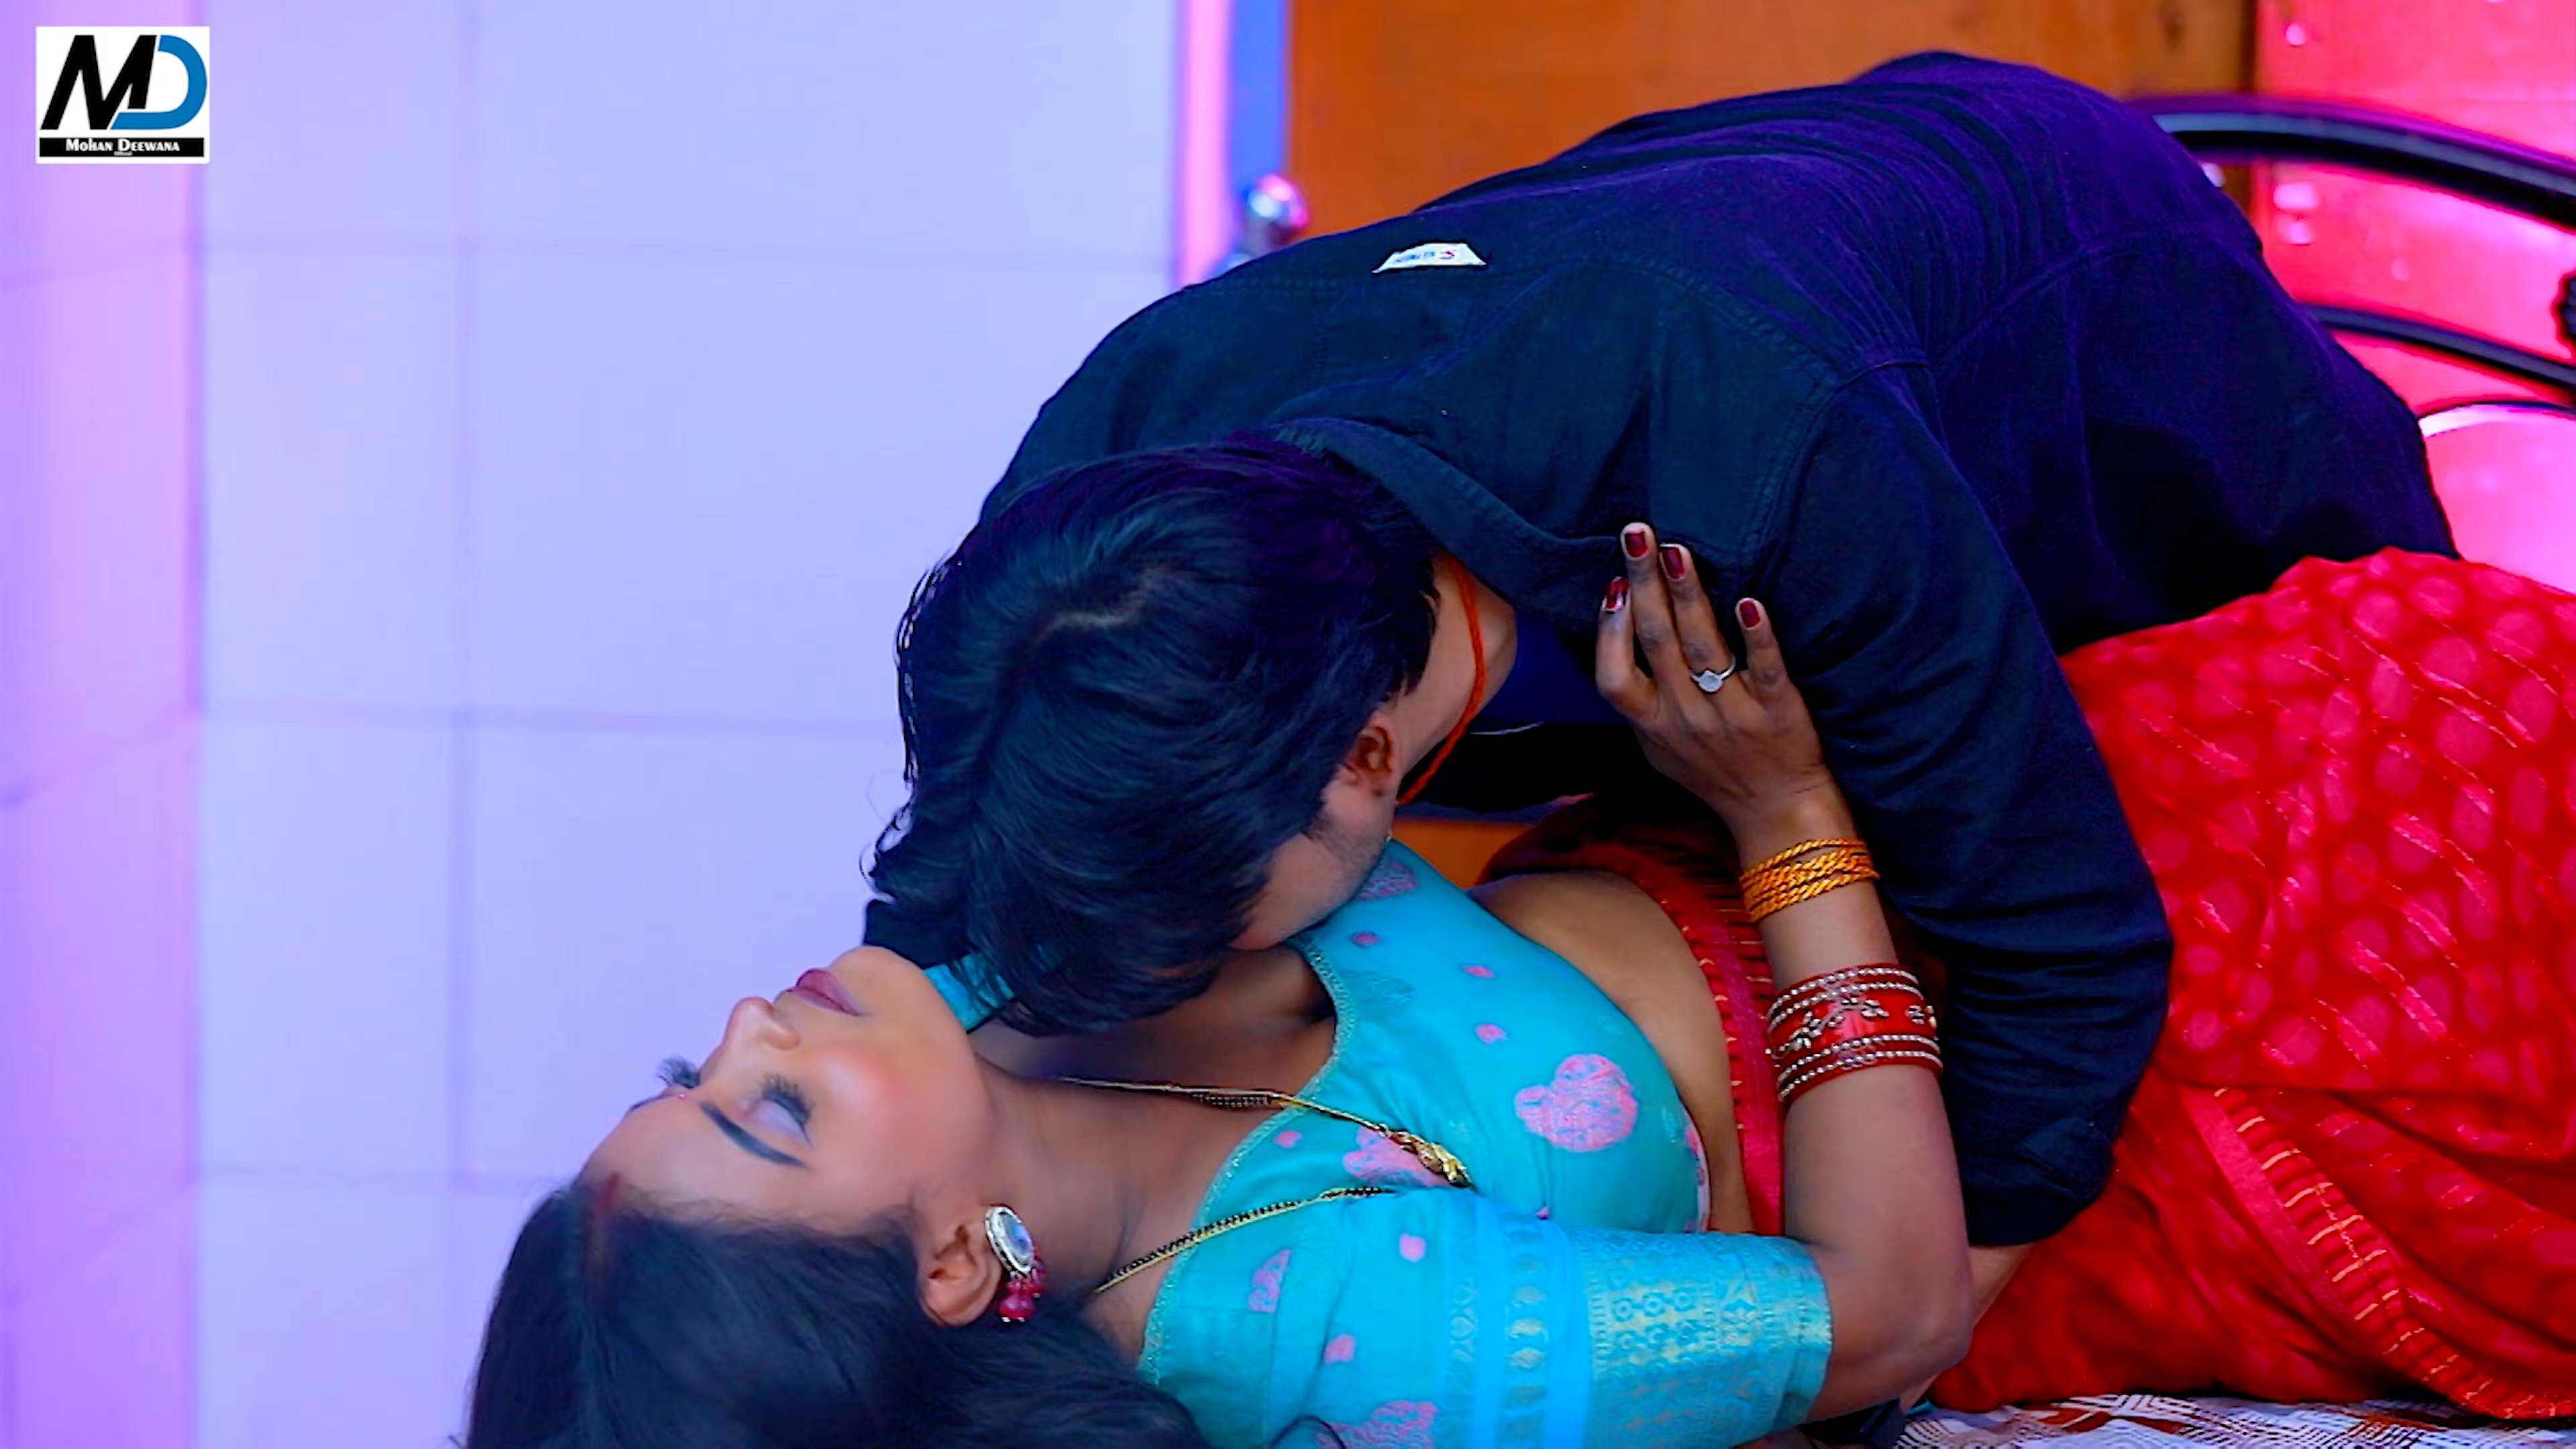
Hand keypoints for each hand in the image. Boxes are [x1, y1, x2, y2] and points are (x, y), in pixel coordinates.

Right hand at [1595, 523, 1841, 844]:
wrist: (1778, 813)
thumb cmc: (1715, 772)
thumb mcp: (1658, 748)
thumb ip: (1636, 700)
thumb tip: (1612, 634)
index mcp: (1653, 726)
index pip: (1614, 677)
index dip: (1609, 630)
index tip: (1614, 584)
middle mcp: (1687, 719)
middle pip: (1657, 644)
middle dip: (1644, 583)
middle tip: (1637, 532)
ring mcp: (1733, 716)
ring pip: (1703, 649)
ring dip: (1688, 596)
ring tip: (1678, 550)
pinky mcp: (1779, 713)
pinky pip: (1765, 669)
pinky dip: (1756, 635)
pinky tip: (1748, 601)